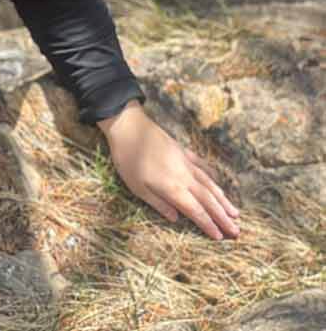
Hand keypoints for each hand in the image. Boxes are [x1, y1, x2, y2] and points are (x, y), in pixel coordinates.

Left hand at [99, 101, 240, 239]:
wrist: (129, 126)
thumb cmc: (128, 159)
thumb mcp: (137, 187)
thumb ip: (159, 204)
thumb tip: (176, 219)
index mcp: (173, 188)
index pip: (196, 211)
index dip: (208, 225)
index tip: (221, 237)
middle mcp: (185, 177)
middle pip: (208, 200)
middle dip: (223, 217)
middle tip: (237, 231)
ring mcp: (187, 163)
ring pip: (210, 184)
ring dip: (223, 200)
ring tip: (236, 213)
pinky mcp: (183, 151)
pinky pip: (203, 167)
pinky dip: (212, 177)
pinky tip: (218, 183)